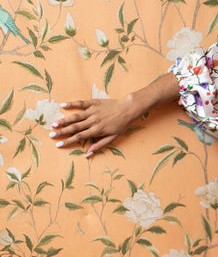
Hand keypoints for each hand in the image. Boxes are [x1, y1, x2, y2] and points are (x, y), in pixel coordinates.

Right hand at [50, 74, 179, 155]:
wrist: (128, 109)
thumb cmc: (121, 125)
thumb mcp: (112, 137)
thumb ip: (99, 145)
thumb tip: (88, 154)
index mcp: (97, 130)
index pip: (79, 137)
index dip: (68, 141)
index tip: (58, 144)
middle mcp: (93, 121)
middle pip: (75, 127)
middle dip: (62, 132)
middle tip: (51, 135)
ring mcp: (92, 111)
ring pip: (76, 116)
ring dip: (64, 120)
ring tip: (54, 123)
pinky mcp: (94, 102)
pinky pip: (81, 103)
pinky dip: (72, 104)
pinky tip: (62, 105)